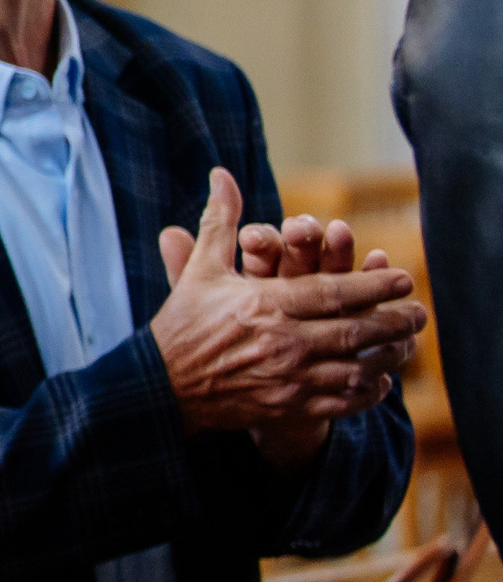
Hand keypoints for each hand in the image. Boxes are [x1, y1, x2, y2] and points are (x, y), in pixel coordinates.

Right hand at [149, 168, 424, 446]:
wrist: (163, 386)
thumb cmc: (184, 322)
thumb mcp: (201, 269)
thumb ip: (220, 221)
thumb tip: (222, 174)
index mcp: (264, 303)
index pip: (333, 292)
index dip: (374, 285)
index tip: (404, 278)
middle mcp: (283, 342)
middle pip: (356, 330)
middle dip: (395, 320)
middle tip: (420, 312)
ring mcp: (288, 378)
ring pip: (356, 368)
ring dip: (389, 355)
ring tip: (408, 342)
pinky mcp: (289, 407)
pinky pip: (343, 401)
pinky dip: (368, 391)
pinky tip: (378, 379)